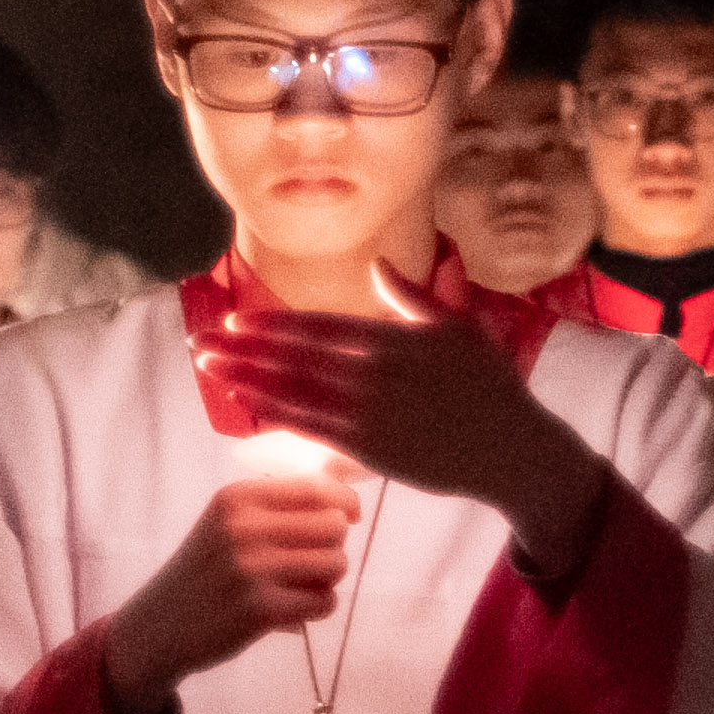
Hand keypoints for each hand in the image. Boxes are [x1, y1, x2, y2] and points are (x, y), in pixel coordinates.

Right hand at [97, 472, 354, 713]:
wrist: (158, 624)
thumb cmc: (207, 570)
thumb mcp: (226, 522)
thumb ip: (276, 505)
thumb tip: (344, 494)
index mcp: (237, 498)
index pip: (316, 487)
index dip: (345, 501)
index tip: (350, 515)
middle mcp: (243, 528)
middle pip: (333, 525)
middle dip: (333, 544)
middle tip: (312, 560)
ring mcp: (252, 569)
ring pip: (336, 563)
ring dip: (327, 578)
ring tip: (300, 586)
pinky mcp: (260, 610)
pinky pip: (325, 601)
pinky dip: (317, 607)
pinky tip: (292, 611)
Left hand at [195, 306, 613, 578]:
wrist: (512, 448)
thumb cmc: (489, 386)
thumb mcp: (458, 329)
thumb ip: (412, 298)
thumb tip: (379, 264)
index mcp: (392, 338)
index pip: (316, 327)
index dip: (270, 325)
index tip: (233, 322)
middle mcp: (374, 372)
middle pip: (292, 356)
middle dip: (241, 349)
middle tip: (200, 343)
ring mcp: (370, 412)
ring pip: (293, 391)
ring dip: (245, 378)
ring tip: (207, 368)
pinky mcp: (372, 450)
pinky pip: (312, 429)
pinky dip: (274, 414)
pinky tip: (245, 404)